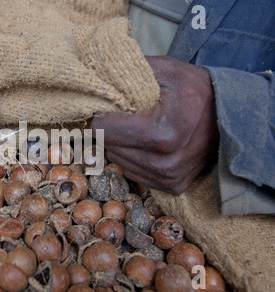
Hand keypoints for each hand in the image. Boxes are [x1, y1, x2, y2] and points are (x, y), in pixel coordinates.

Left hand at [91, 56, 218, 194]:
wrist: (231, 117)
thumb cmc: (195, 90)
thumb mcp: (166, 69)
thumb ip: (128, 70)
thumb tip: (96, 74)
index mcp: (160, 134)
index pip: (102, 130)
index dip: (102, 114)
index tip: (110, 106)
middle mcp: (163, 163)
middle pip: (108, 146)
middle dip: (111, 129)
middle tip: (126, 116)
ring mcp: (168, 178)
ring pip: (119, 161)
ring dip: (122, 145)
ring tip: (139, 128)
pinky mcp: (172, 186)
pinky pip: (134, 173)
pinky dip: (135, 158)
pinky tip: (149, 145)